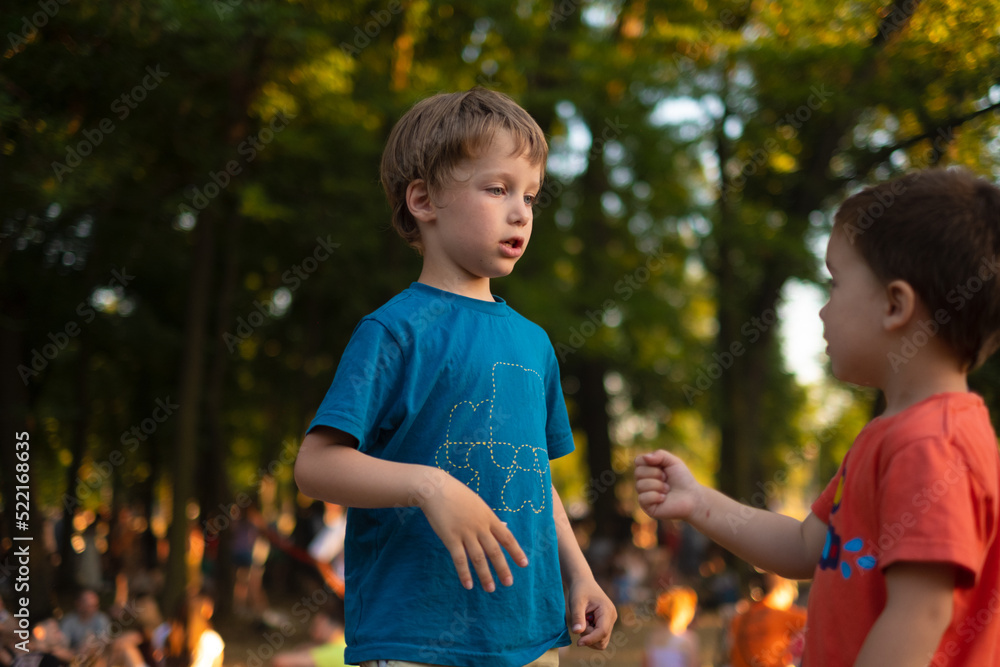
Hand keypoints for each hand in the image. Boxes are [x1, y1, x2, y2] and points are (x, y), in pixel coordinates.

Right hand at [418, 469, 527, 591]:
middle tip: (509, 583)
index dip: (516, 551)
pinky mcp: (450, 537)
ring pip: (478, 558)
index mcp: (489, 518)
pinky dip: (464, 573)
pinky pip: (459, 559)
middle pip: (494, 551)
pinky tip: (468, 585)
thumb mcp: (479, 504)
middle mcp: (480, 527)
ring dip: (485, 575)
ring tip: (490, 589)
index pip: (507, 537)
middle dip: (503, 568)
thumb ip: (490, 518)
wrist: (436, 489)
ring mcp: (465, 532)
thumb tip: (505, 527)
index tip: (524, 564)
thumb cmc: (458, 496)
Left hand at [566, 576, 616, 648]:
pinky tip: (585, 623)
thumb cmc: (580, 591)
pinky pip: (599, 637)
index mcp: (607, 611)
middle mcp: (612, 617)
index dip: (590, 639)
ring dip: (589, 636)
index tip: (578, 643)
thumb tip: (577, 632)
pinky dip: (590, 635)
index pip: (602, 632)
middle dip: (588, 636)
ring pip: (601, 641)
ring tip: (583, 621)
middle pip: (602, 639)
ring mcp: (610, 621)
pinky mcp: (606, 624)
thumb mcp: (576, 602)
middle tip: (580, 622)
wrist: (583, 583)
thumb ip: (577, 617)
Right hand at [634, 450, 702, 520]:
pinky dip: (656, 497)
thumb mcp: (673, 461)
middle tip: (666, 479)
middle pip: (638, 472)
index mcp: (648, 469)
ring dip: (658, 486)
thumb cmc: (683, 479)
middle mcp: (643, 481)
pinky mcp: (646, 507)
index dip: (649, 462)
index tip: (663, 467)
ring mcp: (644, 494)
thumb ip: (659, 454)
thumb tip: (646, 458)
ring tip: (667, 490)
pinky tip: (664, 499)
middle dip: (656, 474)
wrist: (692, 498)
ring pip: (640, 485)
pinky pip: (642, 498)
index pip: (638, 461)